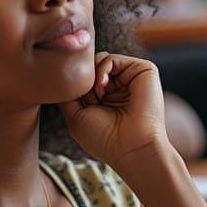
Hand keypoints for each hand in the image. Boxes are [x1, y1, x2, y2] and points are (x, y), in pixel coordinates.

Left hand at [58, 53, 168, 168]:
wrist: (131, 148)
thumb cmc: (104, 139)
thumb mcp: (75, 115)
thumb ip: (69, 92)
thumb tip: (63, 72)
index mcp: (108, 96)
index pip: (84, 77)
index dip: (75, 87)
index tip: (78, 105)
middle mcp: (120, 85)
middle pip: (91, 66)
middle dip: (83, 81)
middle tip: (89, 101)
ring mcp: (131, 77)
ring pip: (99, 59)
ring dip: (91, 77)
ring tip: (97, 97)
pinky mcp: (143, 70)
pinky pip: (112, 58)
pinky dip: (101, 70)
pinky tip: (102, 88)